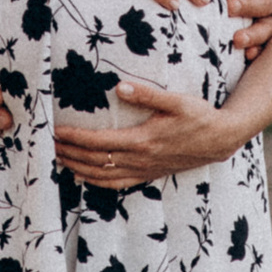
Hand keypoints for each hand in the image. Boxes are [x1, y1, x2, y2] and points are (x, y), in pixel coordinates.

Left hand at [51, 78, 229, 187]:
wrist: (221, 140)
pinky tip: (85, 177)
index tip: (58, 132)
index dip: (76, 138)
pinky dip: (98, 182)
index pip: (100, 142)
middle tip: (50, 146)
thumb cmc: (199, 116)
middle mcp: (141, 159)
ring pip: (105, 176)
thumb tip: (120, 87)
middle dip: (71, 154)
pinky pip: (119, 184)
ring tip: (60, 160)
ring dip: (80, 169)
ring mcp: (145, 169)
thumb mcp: (176, 101)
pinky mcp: (150, 174)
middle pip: (97, 162)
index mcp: (143, 140)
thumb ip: (147, 95)